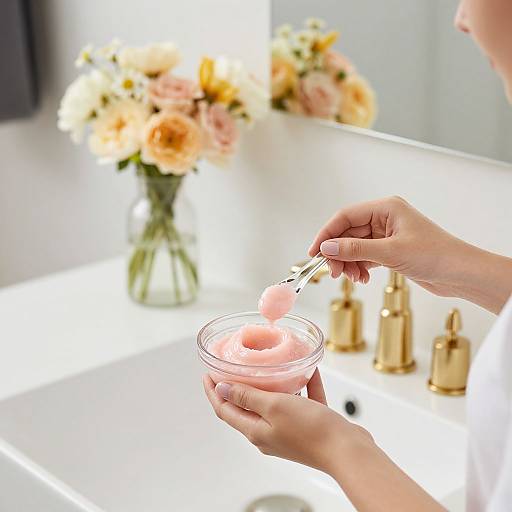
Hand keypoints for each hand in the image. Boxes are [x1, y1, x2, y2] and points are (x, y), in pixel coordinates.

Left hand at [202, 369, 372, 474]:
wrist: (348, 451)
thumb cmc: (311, 431)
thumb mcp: (273, 406)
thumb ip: (247, 397)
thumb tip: (221, 389)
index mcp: (256, 431)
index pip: (225, 410)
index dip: (213, 392)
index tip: (207, 374)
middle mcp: (269, 434)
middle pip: (246, 408)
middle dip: (236, 387)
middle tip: (231, 367)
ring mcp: (289, 431)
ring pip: (274, 404)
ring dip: (270, 386)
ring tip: (268, 366)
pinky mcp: (309, 427)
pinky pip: (302, 401)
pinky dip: (302, 387)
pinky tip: (309, 371)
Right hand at [308, 196, 511, 312]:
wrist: (461, 273)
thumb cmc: (435, 255)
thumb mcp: (390, 253)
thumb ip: (355, 250)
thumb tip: (326, 248)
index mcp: (386, 208)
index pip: (345, 216)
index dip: (326, 234)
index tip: (314, 252)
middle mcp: (384, 218)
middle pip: (347, 233)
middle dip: (338, 253)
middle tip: (334, 272)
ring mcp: (387, 234)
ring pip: (354, 246)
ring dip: (349, 263)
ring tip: (353, 278)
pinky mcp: (390, 249)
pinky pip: (365, 255)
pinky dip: (360, 267)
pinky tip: (363, 278)